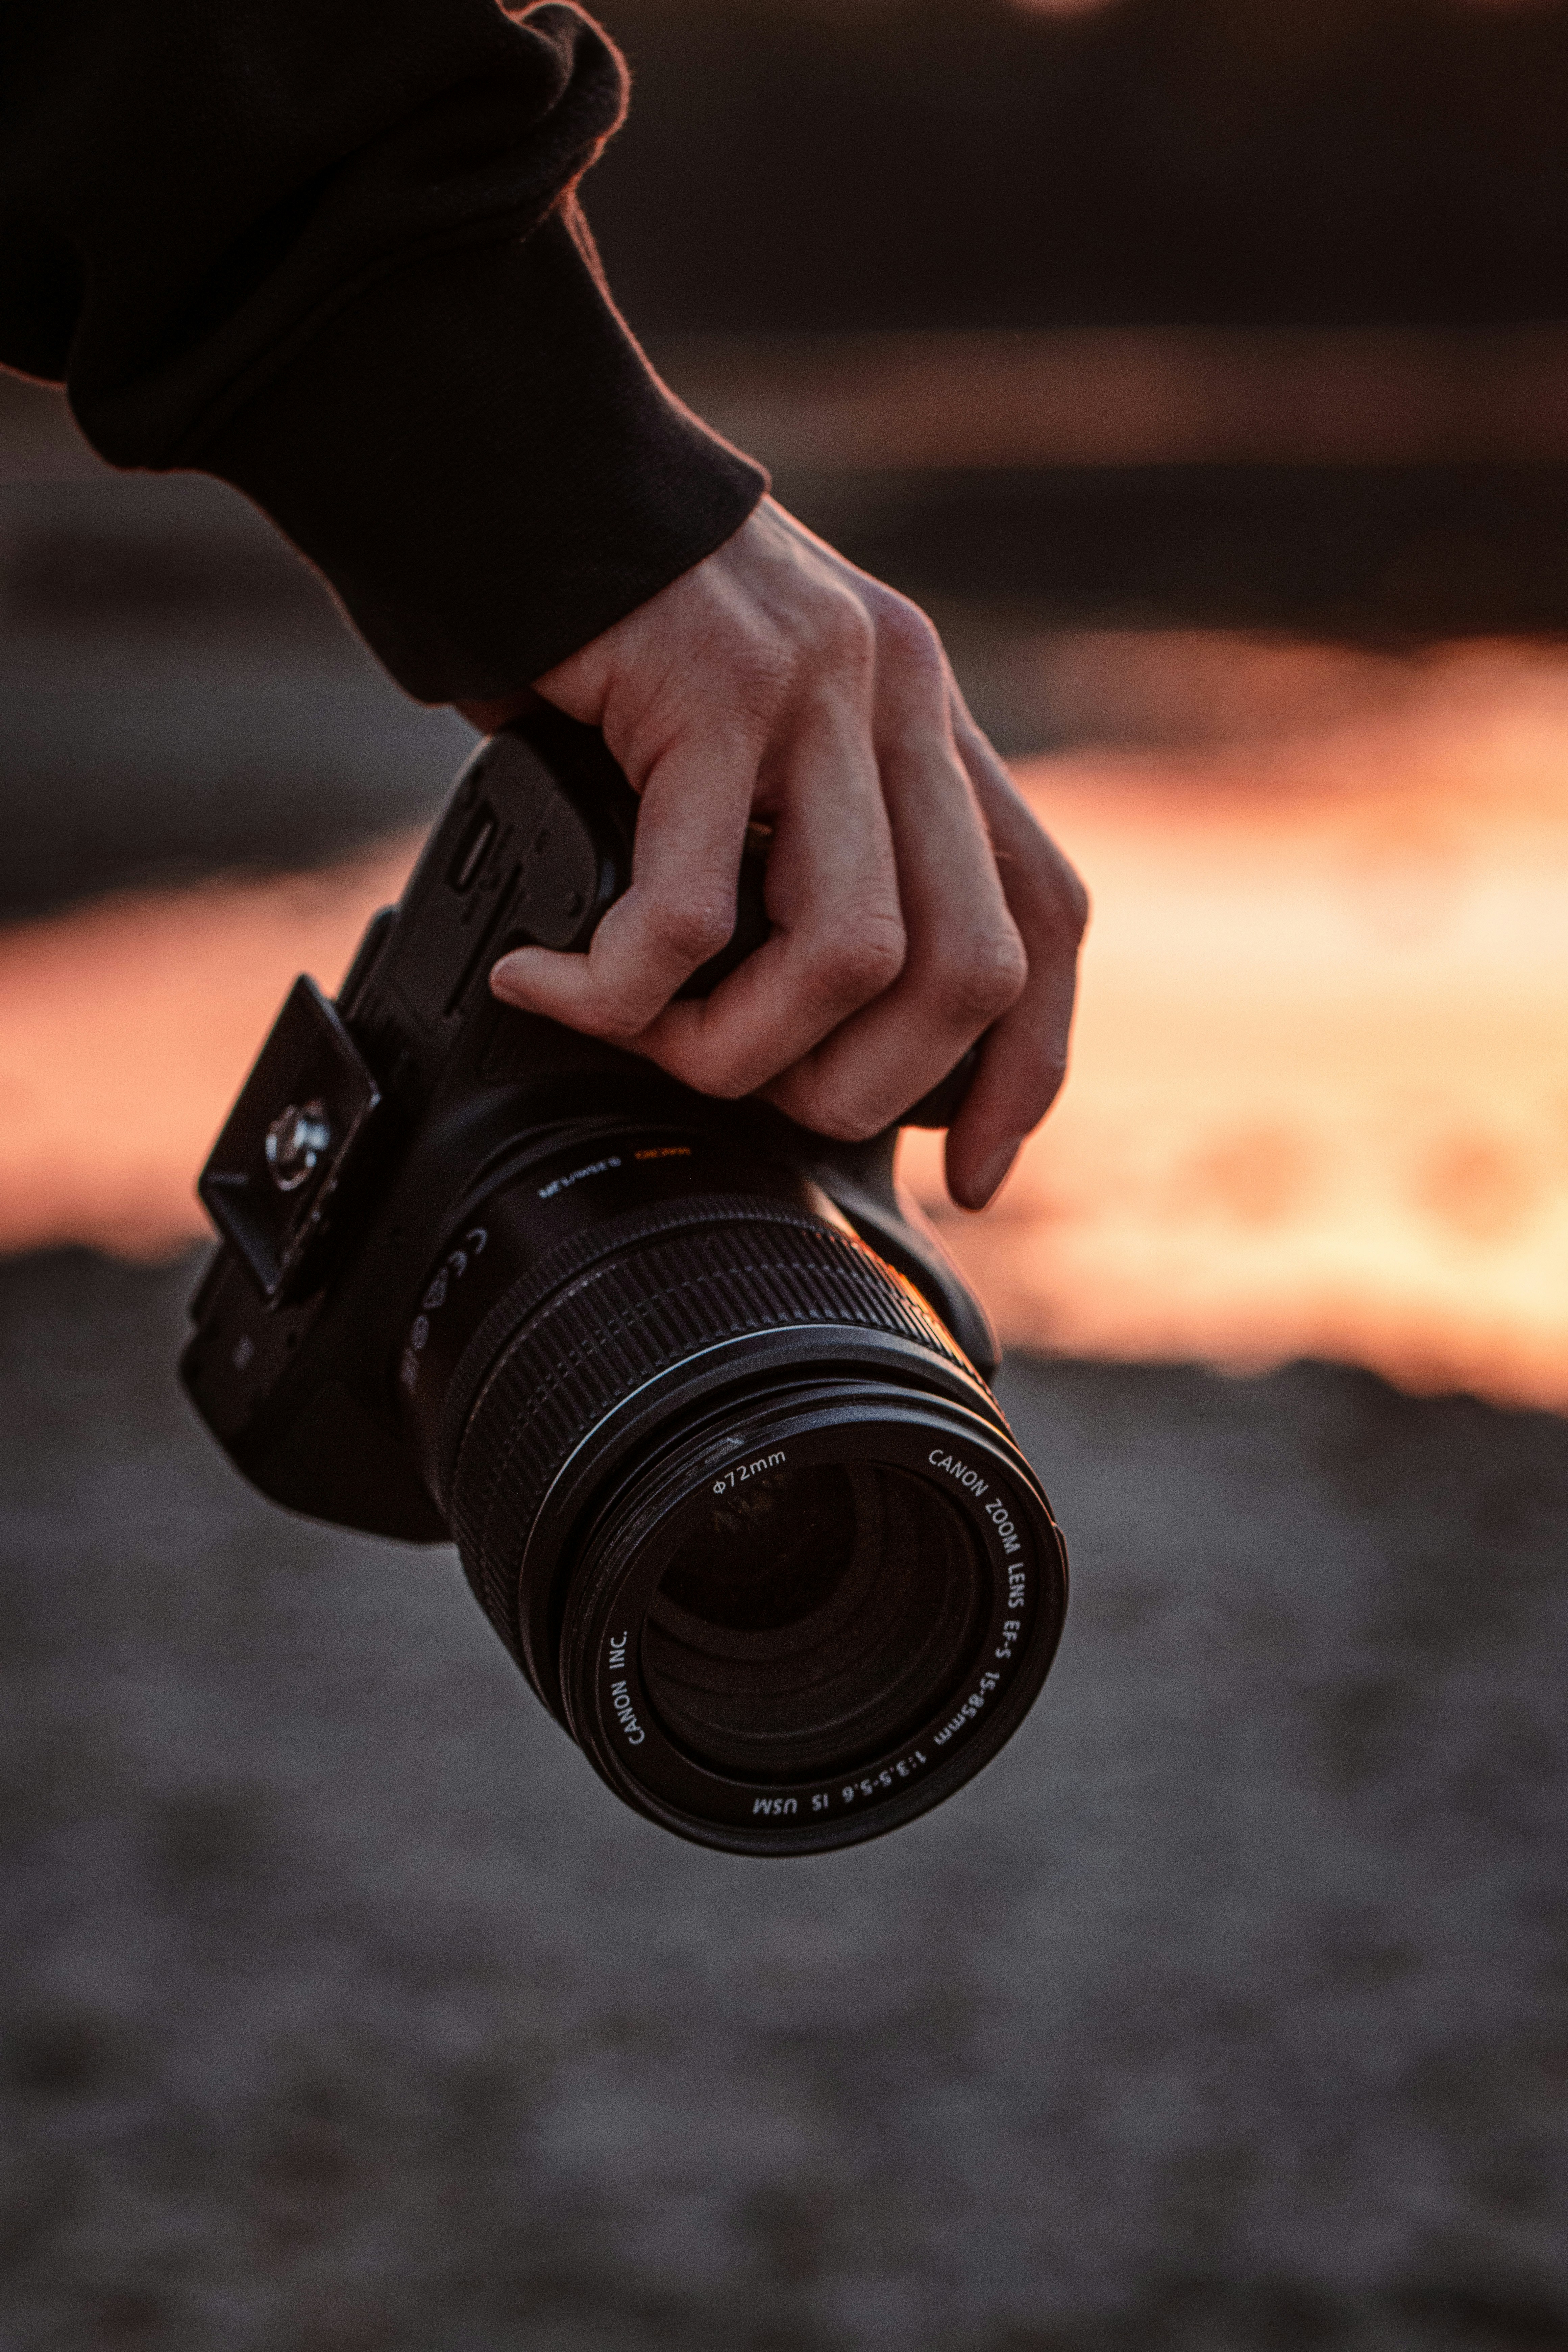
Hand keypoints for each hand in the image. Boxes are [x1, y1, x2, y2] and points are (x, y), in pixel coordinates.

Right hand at [461, 498, 1087, 1209]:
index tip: (979, 1174)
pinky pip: (690, 913)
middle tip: (751, 1101)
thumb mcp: (757, 743)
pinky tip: (551, 984)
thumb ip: (806, 847)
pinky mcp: (713, 688)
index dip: (1029, 1067)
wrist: (517, 471)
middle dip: (863, 1088)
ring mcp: (818, 689)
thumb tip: (805, 1025)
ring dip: (734, 1049)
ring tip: (640, 1038)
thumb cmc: (616, 637)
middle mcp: (901, 700)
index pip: (1041, 916)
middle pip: (967, 968)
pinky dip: (615, 989)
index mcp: (925, 721)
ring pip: (849, 957)